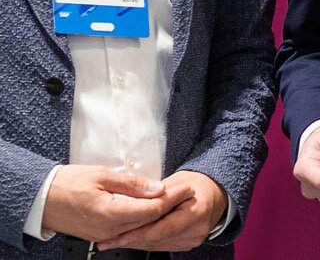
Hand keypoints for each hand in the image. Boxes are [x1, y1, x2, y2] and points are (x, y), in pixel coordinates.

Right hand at [42, 164, 190, 241]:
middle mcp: (109, 229)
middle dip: (171, 206)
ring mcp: (104, 235)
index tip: (187, 188)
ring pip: (140, 227)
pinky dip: (143, 220)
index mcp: (111, 214)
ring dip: (159, 214)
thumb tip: (157, 188)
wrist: (41, 199)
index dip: (173, 198)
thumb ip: (133, 185)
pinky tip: (153, 210)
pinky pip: (128, 229)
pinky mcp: (100, 234)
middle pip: (149, 220)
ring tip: (176, 199)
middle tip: (187, 192)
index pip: (152, 209)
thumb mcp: (103, 175)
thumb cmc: (68, 183)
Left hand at [95, 170, 226, 251]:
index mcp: (197, 211)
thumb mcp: (176, 181)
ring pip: (157, 245)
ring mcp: (193, 239)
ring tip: (114, 240)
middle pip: (157, 239)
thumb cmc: (196, 183)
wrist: (216, 193)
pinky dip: (146, 242)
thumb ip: (157, 195)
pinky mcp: (188, 245)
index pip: (162, 227)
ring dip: (135, 242)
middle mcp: (197, 229)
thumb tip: (133, 204)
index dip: (137, 233)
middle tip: (108, 240)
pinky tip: (131, 239)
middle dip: (131, 239)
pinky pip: (162, 245)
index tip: (117, 235)